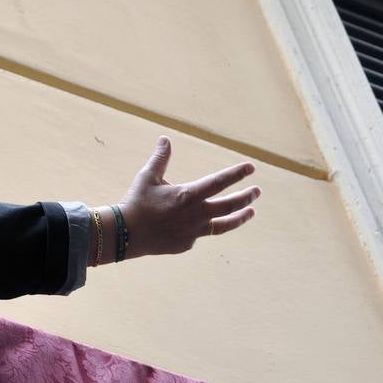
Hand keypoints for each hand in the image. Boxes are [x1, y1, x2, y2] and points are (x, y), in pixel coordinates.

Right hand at [111, 136, 259, 258]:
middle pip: (230, 205)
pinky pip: (201, 234)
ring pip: (225, 225)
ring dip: (240, 217)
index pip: (220, 181)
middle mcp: (197, 214)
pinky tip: (206, 223)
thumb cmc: (136, 202)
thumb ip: (160, 158)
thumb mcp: (147, 177)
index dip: (237, 174)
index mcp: (189, 195)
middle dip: (246, 197)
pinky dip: (205, 227)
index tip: (251, 168)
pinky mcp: (187, 244)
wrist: (125, 234)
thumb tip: (165, 139)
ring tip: (251, 212)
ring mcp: (194, 231)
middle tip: (257, 191)